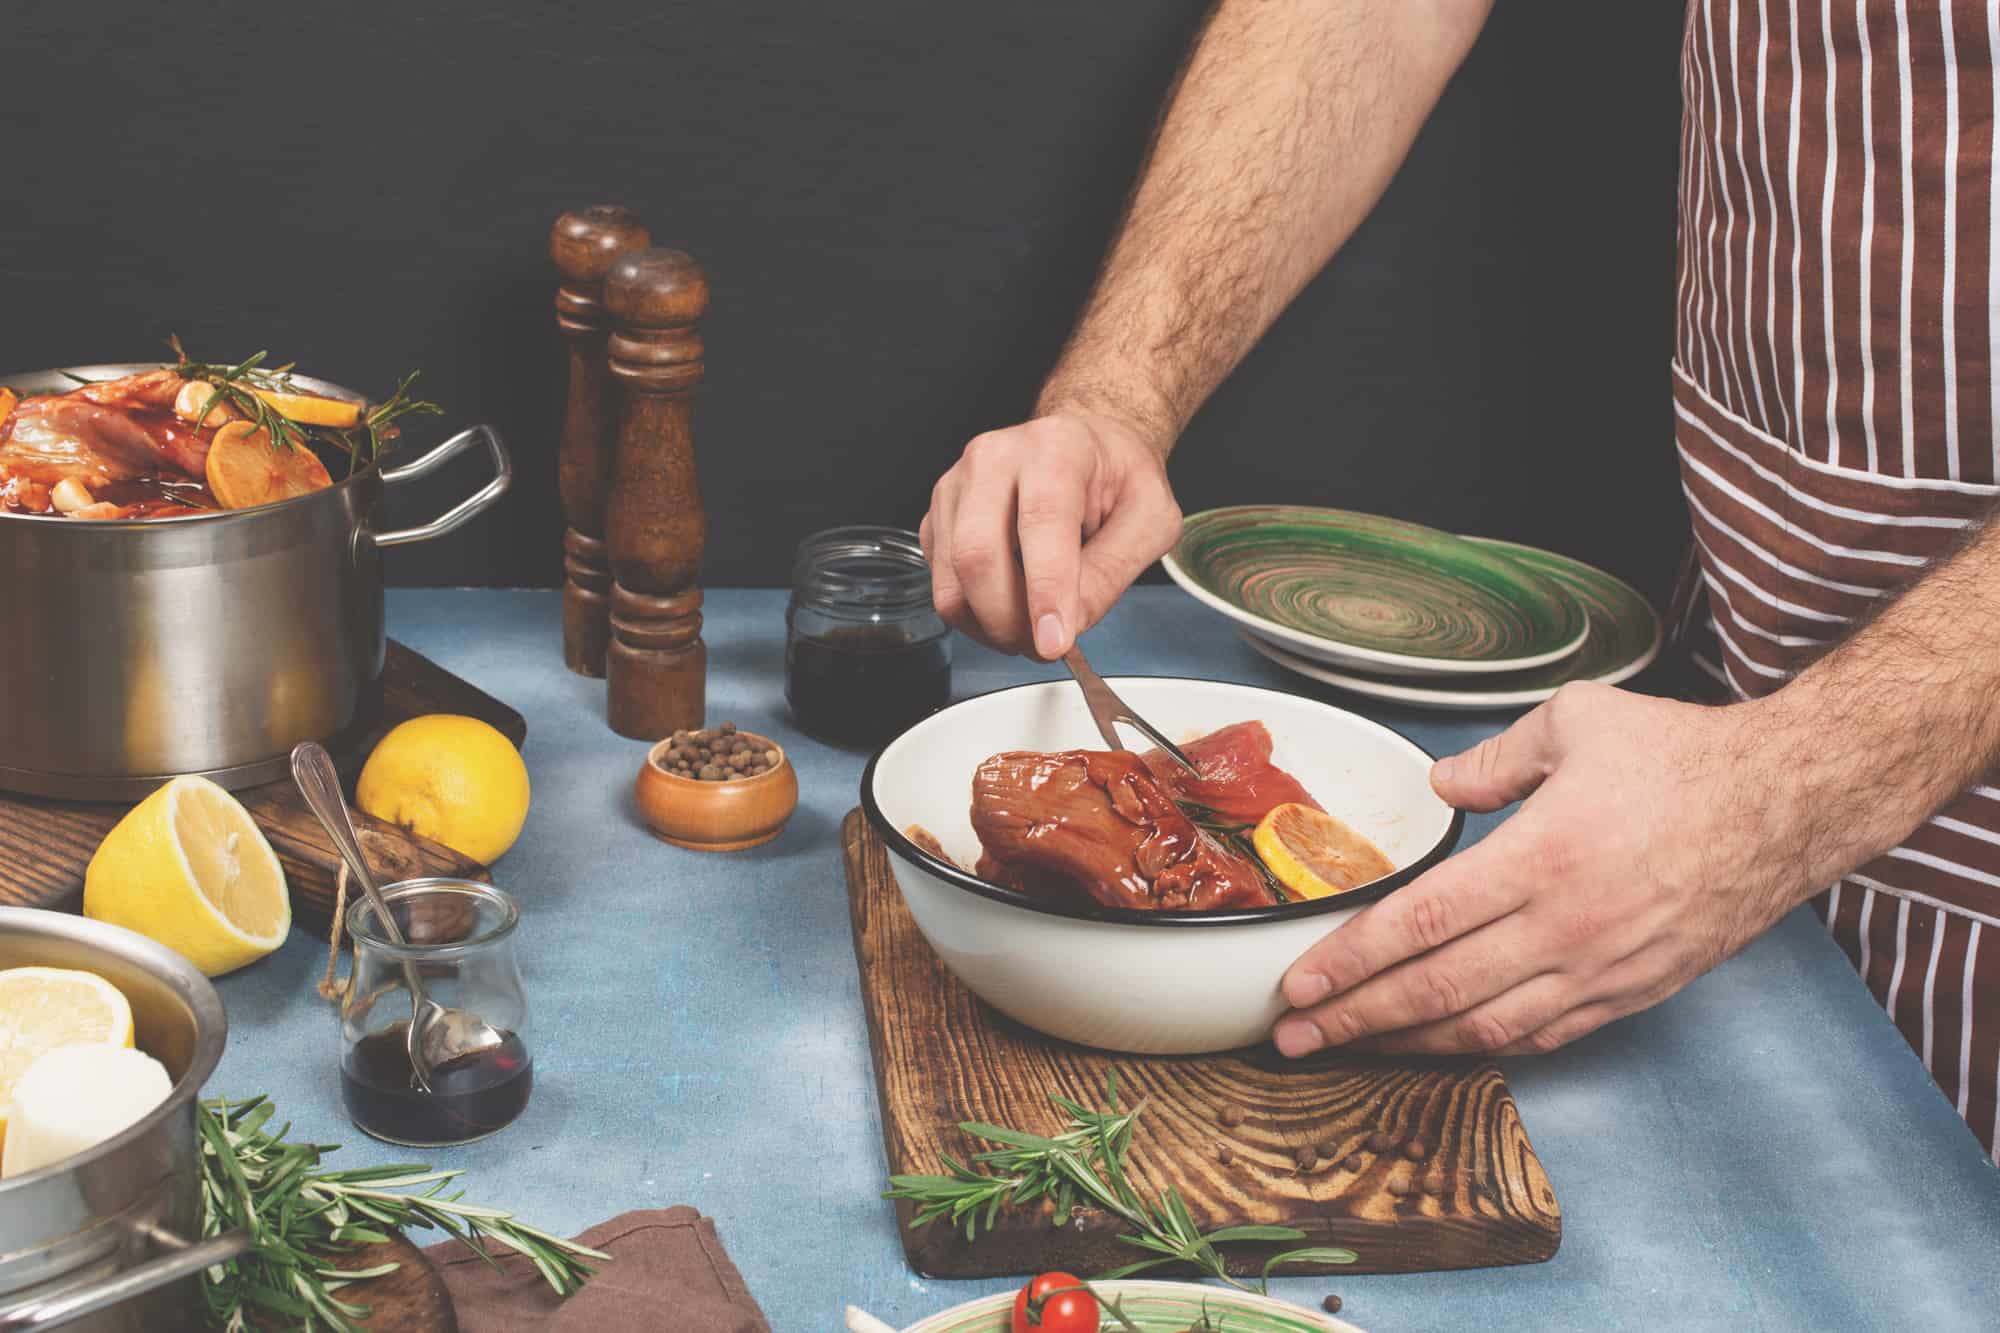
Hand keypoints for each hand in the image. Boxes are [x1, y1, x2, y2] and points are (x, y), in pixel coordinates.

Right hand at [919, 410, 1180, 657]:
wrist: (1085, 448)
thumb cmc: (1117, 478)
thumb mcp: (1151, 520)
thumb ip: (1113, 570)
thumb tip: (1068, 624)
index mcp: (1055, 447)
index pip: (1041, 520)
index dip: (1046, 590)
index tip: (1054, 641)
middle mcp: (995, 458)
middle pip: (977, 554)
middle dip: (1010, 620)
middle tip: (1046, 645)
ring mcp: (957, 487)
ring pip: (952, 580)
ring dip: (991, 626)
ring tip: (1031, 629)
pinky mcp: (937, 518)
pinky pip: (942, 585)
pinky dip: (975, 615)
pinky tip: (1011, 604)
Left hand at [1272, 681, 1814, 1056]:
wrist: (1793, 802)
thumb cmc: (1685, 756)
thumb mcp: (1576, 723)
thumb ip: (1494, 758)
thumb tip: (1440, 784)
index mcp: (1541, 857)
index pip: (1418, 924)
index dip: (1349, 961)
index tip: (1298, 985)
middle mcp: (1567, 927)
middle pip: (1436, 991)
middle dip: (1354, 1020)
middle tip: (1291, 1038)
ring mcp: (1603, 969)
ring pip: (1486, 1027)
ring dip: (1408, 1045)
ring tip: (1350, 1050)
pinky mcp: (1635, 991)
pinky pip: (1545, 1035)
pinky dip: (1484, 1047)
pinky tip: (1441, 1046)